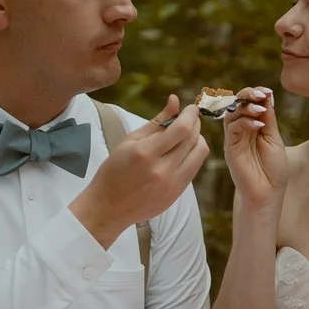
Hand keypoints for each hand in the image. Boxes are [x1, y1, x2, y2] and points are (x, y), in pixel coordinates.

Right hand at [70, 95, 208, 248]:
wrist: (108, 207)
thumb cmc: (114, 170)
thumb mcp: (130, 141)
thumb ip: (156, 121)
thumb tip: (175, 101)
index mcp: (146, 154)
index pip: (181, 129)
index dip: (190, 115)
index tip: (191, 108)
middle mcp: (162, 170)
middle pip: (193, 140)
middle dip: (194, 124)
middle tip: (189, 117)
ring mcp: (172, 185)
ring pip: (200, 154)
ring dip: (198, 139)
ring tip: (187, 134)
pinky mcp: (176, 194)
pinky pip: (195, 168)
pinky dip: (193, 155)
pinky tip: (182, 151)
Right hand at [218, 86, 284, 212]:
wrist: (267, 193)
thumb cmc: (273, 169)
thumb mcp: (274, 139)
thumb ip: (269, 118)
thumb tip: (268, 95)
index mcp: (255, 126)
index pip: (251, 103)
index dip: (257, 94)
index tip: (267, 91)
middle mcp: (242, 129)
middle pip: (238, 103)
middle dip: (248, 95)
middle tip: (260, 94)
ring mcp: (235, 137)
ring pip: (232, 112)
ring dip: (246, 107)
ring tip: (260, 110)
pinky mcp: (230, 146)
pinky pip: (231, 127)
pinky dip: (244, 121)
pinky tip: (258, 125)